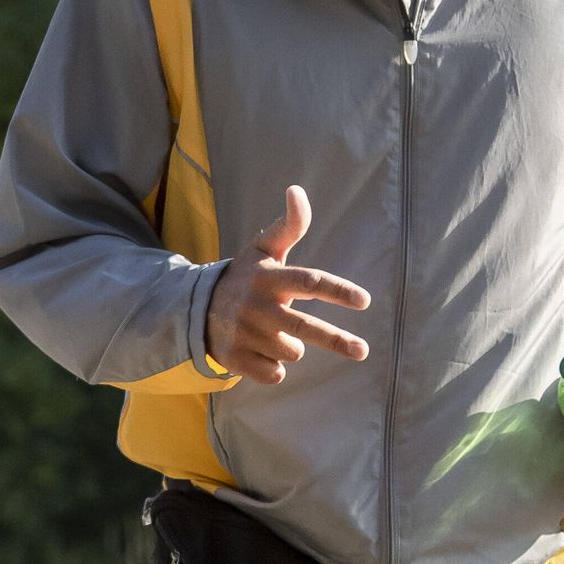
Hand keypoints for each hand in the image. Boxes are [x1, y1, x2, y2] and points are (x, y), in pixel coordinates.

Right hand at [202, 185, 372, 384]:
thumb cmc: (247, 275)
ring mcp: (243, 333)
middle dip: (335, 340)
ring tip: (275, 333)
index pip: (308, 282)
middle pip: (303, 328)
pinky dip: (274, 367)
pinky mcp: (233, 357)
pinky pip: (273, 373)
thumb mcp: (265, 248)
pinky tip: (261, 351)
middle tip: (362, 350)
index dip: (337, 291)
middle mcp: (256, 306)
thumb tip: (297, 190)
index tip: (364, 301)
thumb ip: (289, 224)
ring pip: (290, 352)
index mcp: (269, 277)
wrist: (198, 307)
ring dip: (291, 347)